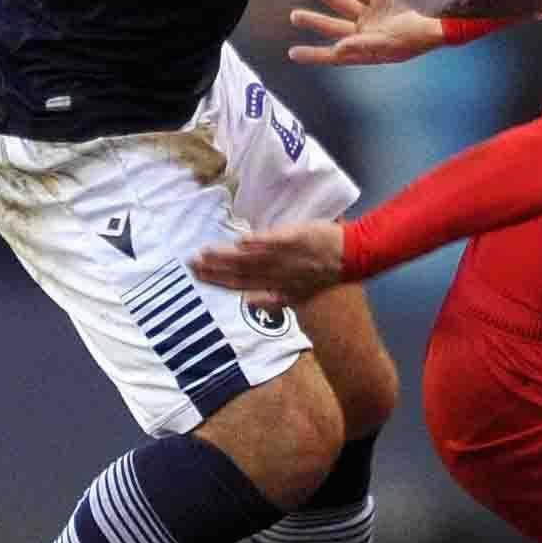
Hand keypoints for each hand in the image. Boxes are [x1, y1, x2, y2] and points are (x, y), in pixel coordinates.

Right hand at [192, 220, 348, 304]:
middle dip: (215, 270)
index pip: (242, 285)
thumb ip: (273, 298)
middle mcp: (278, 275)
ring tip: (205, 252)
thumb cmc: (323, 272)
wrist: (350, 256)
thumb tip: (248, 301)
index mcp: (277, 288)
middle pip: (241, 273)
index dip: (219, 282)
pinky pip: (273, 243)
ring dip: (228, 257)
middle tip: (192, 264)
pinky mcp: (295, 240)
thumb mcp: (299, 293)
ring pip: (252, 259)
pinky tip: (240, 243)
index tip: (199, 277)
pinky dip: (257, 244)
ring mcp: (286, 258)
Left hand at [287, 0, 446, 66]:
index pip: (336, 54)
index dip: (314, 54)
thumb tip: (337, 49)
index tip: (293, 53)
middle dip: (314, 20)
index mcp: (370, 48)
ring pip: (344, 2)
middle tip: (295, 15)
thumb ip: (363, 45)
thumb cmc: (423, 34)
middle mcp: (370, 30)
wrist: (448, 13)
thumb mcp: (392, 42)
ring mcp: (376, 11)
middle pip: (335, 26)